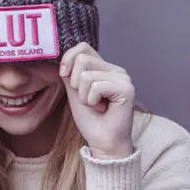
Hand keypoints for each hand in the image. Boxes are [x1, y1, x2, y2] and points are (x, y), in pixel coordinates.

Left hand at [59, 43, 134, 159]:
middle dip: (76, 84)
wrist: (103, 143)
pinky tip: (103, 109)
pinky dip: (92, 101)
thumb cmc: (91, 120)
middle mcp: (117, 70)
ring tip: (96, 106)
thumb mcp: (75, 92)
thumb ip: (71, 73)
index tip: (65, 77)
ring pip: (86, 75)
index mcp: (106, 68)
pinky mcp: (126, 89)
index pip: (83, 47)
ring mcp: (123, 78)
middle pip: (82, 59)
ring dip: (84, 96)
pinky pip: (96, 86)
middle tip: (88, 100)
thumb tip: (62, 59)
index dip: (68, 59)